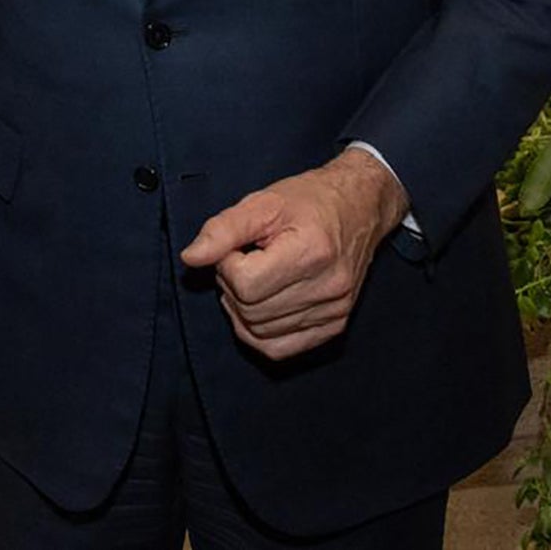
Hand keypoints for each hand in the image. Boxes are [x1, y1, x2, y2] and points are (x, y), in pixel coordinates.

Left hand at [177, 148, 405, 362]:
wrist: (359, 208)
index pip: (246, 284)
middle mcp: (328, 287)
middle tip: (242, 260)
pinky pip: (281, 349)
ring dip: (243, 309)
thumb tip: (191, 258)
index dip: (228, 265)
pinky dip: (259, 333)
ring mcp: (334, 310)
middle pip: (251, 311)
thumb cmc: (310, 201)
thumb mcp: (263, 202)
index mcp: (312, 251)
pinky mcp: (335, 325)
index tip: (237, 248)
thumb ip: (223, 230)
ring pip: (261, 334)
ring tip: (253, 278)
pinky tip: (258, 306)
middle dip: (233, 286)